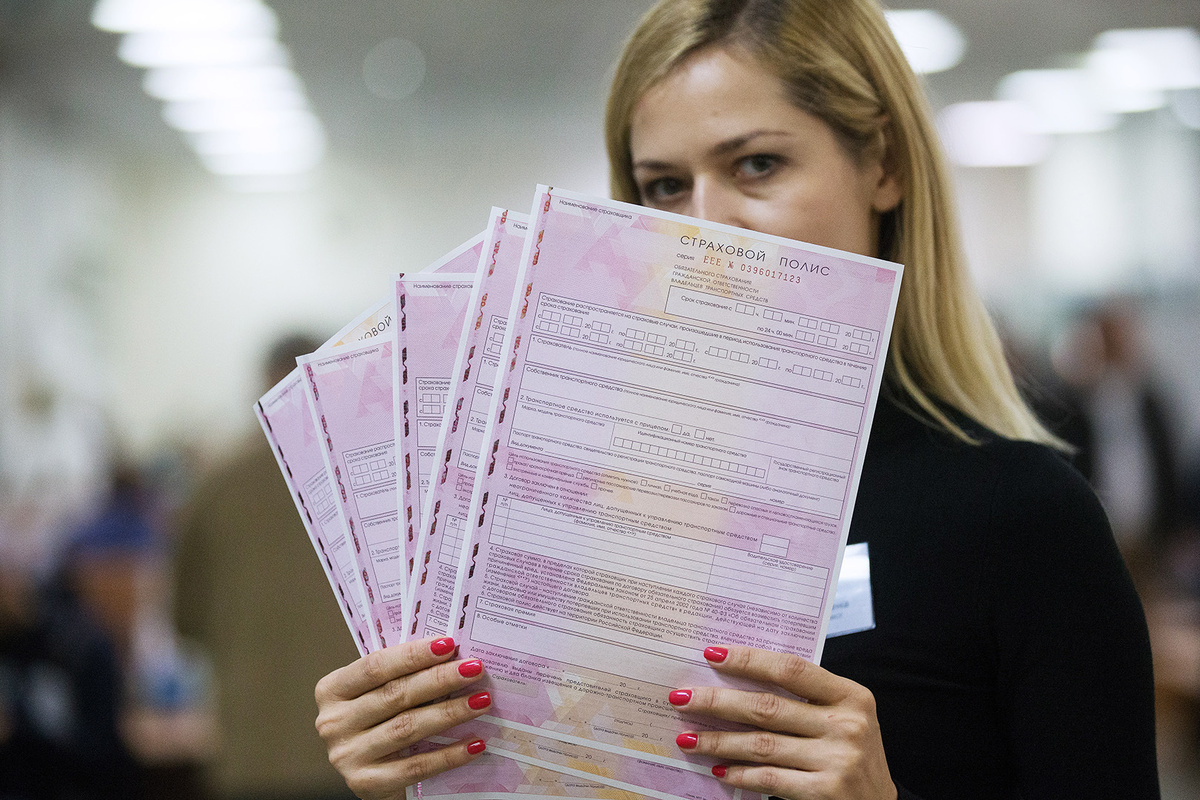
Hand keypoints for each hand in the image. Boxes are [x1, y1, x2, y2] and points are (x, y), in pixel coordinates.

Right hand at [314, 636, 491, 799]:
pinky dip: (449, 755)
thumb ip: (400, 676)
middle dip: (440, 679)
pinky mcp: (366, 783)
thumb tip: (452, 653)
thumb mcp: (376, 695)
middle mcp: (334, 722)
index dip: (413, 654)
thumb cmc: (377, 723)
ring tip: (481, 701)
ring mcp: (348, 755)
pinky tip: (475, 742)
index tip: (449, 644)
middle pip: (395, 695)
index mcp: (332, 691)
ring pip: (408, 728)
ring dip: (450, 712)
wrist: (370, 776)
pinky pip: (416, 766)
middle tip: (474, 669)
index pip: (375, 666)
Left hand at [669, 644, 896, 799]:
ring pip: (761, 744)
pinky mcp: (825, 792)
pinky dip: (740, 774)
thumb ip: (806, 698)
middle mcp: (846, 725)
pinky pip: (770, 778)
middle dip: (718, 702)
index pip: (790, 669)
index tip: (711, 654)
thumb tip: (738, 679)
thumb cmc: (851, 753)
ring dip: (719, 741)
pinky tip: (718, 768)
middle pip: (767, 707)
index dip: (748, 660)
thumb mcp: (843, 716)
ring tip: (689, 738)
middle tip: (683, 698)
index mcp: (850, 695)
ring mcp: (837, 760)